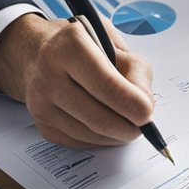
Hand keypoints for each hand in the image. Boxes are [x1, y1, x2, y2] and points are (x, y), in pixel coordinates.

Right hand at [0, 14, 155, 148]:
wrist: (41, 53)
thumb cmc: (84, 48)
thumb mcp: (117, 45)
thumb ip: (136, 73)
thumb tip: (145, 108)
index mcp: (70, 46)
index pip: (108, 86)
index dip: (134, 106)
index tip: (147, 113)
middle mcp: (49, 73)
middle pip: (100, 119)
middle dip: (130, 128)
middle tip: (142, 124)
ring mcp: (41, 101)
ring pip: (91, 135)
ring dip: (117, 135)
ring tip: (126, 121)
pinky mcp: (42, 123)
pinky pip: (80, 142)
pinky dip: (101, 139)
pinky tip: (106, 124)